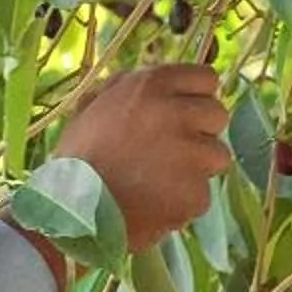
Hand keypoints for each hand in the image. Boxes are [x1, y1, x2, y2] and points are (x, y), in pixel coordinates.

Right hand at [53, 64, 234, 251]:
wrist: (73, 213)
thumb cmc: (78, 159)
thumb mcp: (93, 108)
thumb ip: (125, 89)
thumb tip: (147, 82)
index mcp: (151, 86)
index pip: (206, 78)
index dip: (196, 97)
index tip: (183, 115)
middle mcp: (177, 113)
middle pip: (218, 115)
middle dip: (201, 132)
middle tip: (173, 152)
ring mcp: (191, 155)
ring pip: (218, 156)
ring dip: (197, 168)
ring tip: (162, 181)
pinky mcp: (196, 192)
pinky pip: (203, 194)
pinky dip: (184, 201)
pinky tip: (157, 204)